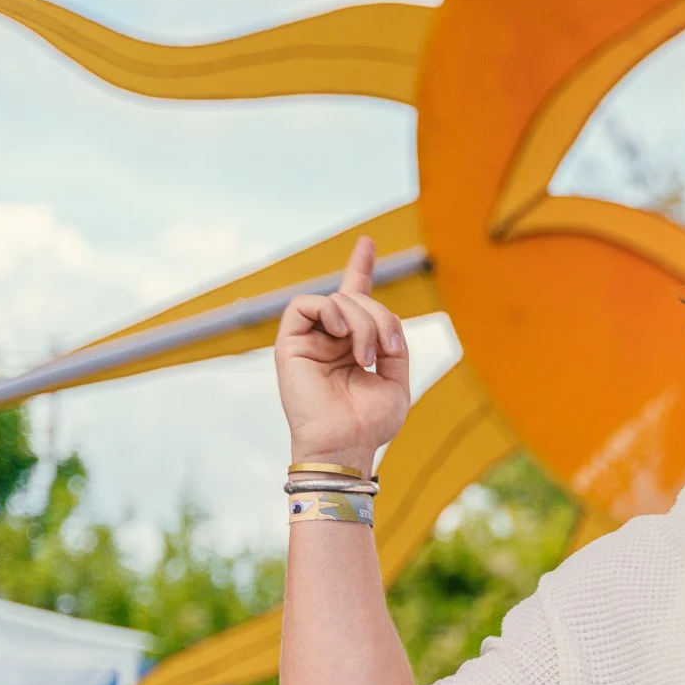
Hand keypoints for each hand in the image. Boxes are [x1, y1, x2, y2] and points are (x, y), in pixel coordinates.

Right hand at [273, 235, 411, 473]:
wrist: (346, 443)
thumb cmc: (370, 421)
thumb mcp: (396, 378)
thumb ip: (392, 341)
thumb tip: (380, 318)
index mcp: (354, 344)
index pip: (355, 298)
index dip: (360, 268)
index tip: (367, 241)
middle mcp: (330, 337)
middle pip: (359, 298)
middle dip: (382, 318)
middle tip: (388, 350)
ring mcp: (309, 338)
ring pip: (339, 300)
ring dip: (363, 322)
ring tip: (366, 357)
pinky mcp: (289, 341)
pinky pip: (308, 304)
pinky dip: (333, 313)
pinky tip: (344, 338)